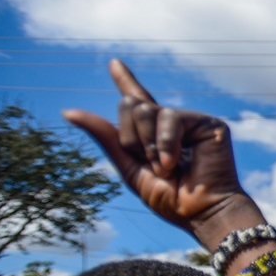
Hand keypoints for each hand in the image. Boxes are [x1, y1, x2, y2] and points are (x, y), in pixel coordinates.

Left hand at [64, 60, 264, 250]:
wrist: (201, 212)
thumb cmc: (171, 199)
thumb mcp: (128, 167)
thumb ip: (106, 137)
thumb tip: (68, 111)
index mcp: (153, 135)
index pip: (136, 102)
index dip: (125, 81)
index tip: (113, 63)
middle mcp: (171, 124)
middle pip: (132, 106)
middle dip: (132, 139)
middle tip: (151, 166)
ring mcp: (190, 121)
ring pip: (147, 111)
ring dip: (149, 145)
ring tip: (166, 168)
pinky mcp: (207, 123)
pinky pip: (171, 117)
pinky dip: (166, 143)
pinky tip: (174, 162)